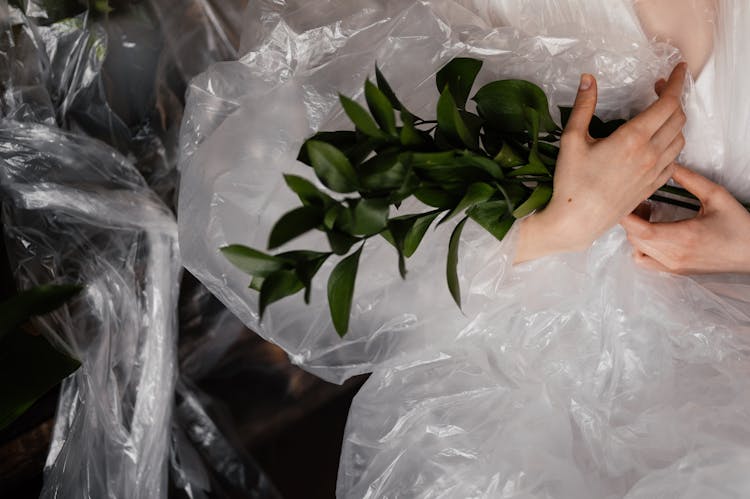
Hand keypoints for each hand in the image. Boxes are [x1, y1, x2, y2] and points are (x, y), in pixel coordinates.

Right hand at [515, 62, 687, 263]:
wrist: (577, 221)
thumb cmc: (572, 183)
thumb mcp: (572, 140)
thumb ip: (583, 107)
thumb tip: (588, 80)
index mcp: (632, 139)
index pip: (667, 103)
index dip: (676, 83)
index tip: (678, 70)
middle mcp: (649, 154)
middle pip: (678, 118)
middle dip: (674, 98)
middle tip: (659, 89)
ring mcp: (653, 172)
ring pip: (679, 139)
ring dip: (675, 122)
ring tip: (659, 115)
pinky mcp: (651, 187)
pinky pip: (674, 161)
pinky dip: (672, 145)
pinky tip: (658, 143)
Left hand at [621, 164, 749, 273]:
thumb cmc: (739, 226)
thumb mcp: (716, 196)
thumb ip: (690, 180)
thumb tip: (669, 165)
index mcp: (683, 236)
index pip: (639, 229)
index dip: (626, 215)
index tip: (625, 199)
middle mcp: (674, 255)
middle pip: (634, 238)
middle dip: (630, 218)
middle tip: (640, 200)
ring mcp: (673, 265)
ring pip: (636, 249)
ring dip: (635, 231)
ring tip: (648, 214)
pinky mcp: (674, 270)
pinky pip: (644, 261)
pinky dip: (640, 247)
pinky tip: (651, 232)